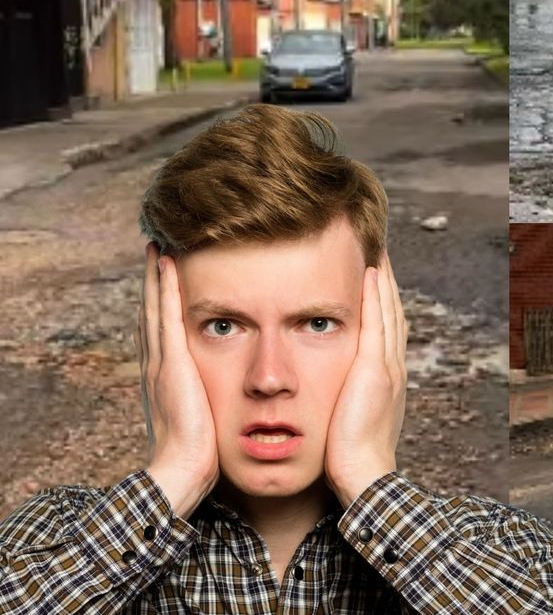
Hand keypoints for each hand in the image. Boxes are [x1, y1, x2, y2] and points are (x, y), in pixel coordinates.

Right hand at [139, 244, 218, 518]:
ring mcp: (162, 363)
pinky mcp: (171, 365)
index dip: (163, 303)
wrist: (184, 473)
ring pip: (154, 308)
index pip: (165, 330)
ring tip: (157, 245)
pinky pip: (166, 317)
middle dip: (154, 282)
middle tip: (156, 247)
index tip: (167, 276)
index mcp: (169, 377)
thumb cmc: (202, 454)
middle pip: (153, 312)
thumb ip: (214, 401)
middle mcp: (160, 365)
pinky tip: (166, 263)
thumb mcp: (209, 418)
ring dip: (155, 276)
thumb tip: (234, 394)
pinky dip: (163, 289)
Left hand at [325, 253, 407, 506]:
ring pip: (388, 311)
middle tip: (379, 249)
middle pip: (392, 312)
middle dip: (386, 281)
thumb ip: (339, 398)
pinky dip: (377, 296)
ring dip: (384, 278)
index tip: (372, 274)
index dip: (381, 300)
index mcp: (384, 377)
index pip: (384, 328)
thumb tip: (326, 390)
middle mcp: (391, 366)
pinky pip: (378, 324)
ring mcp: (387, 367)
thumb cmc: (347, 457)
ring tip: (378, 249)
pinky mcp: (375, 371)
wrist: (363, 477)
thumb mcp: (344, 419)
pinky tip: (371, 272)